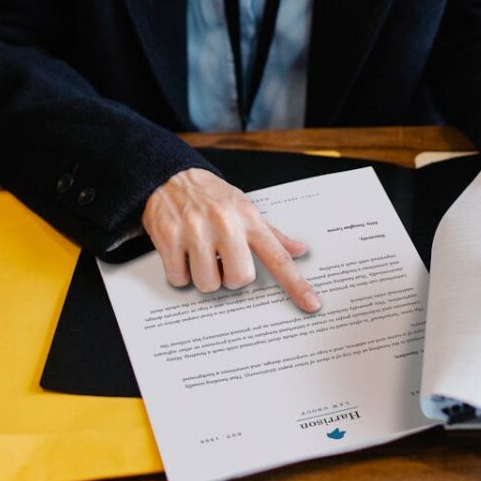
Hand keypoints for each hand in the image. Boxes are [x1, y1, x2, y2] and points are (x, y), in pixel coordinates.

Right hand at [141, 168, 321, 312]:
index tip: (311, 304)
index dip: (296, 285)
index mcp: (248, 219)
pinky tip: (181, 253)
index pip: (278, 257)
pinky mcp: (169, 238)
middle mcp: (225, 224)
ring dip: (204, 276)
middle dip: (230, 277)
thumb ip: (271, 234)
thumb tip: (299, 250)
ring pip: (208, 283)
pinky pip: (179, 278)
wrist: (170, 175)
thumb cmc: (211, 196)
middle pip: (239, 279)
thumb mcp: (245, 207)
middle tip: (222, 261)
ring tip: (199, 255)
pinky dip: (179, 272)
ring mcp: (196, 231)